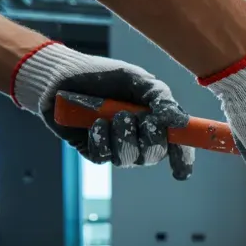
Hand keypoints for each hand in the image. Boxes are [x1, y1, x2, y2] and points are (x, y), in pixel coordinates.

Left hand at [12, 42, 194, 179]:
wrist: (63, 76)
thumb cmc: (103, 76)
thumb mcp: (137, 80)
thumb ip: (161, 99)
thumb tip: (179, 122)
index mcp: (156, 122)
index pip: (176, 146)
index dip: (182, 159)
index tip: (181, 169)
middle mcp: (140, 138)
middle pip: (155, 155)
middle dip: (149, 138)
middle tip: (137, 117)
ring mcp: (117, 147)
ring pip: (130, 158)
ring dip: (123, 136)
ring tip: (111, 116)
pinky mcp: (95, 151)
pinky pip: (105, 157)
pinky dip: (102, 139)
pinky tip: (95, 124)